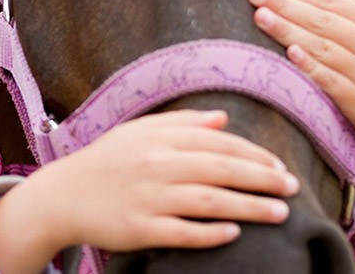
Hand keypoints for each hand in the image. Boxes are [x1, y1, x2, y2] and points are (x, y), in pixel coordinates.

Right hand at [0, 109, 298, 273]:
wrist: (62, 196)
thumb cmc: (104, 162)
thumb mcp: (137, 132)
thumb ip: (181, 123)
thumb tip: (223, 119)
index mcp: (158, 139)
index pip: (218, 143)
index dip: (254, 153)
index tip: (279, 165)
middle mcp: (156, 165)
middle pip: (221, 170)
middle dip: (263, 178)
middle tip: (292, 187)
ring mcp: (147, 198)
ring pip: (209, 201)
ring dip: (248, 207)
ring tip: (280, 213)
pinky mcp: (138, 228)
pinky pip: (181, 232)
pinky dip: (210, 234)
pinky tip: (234, 234)